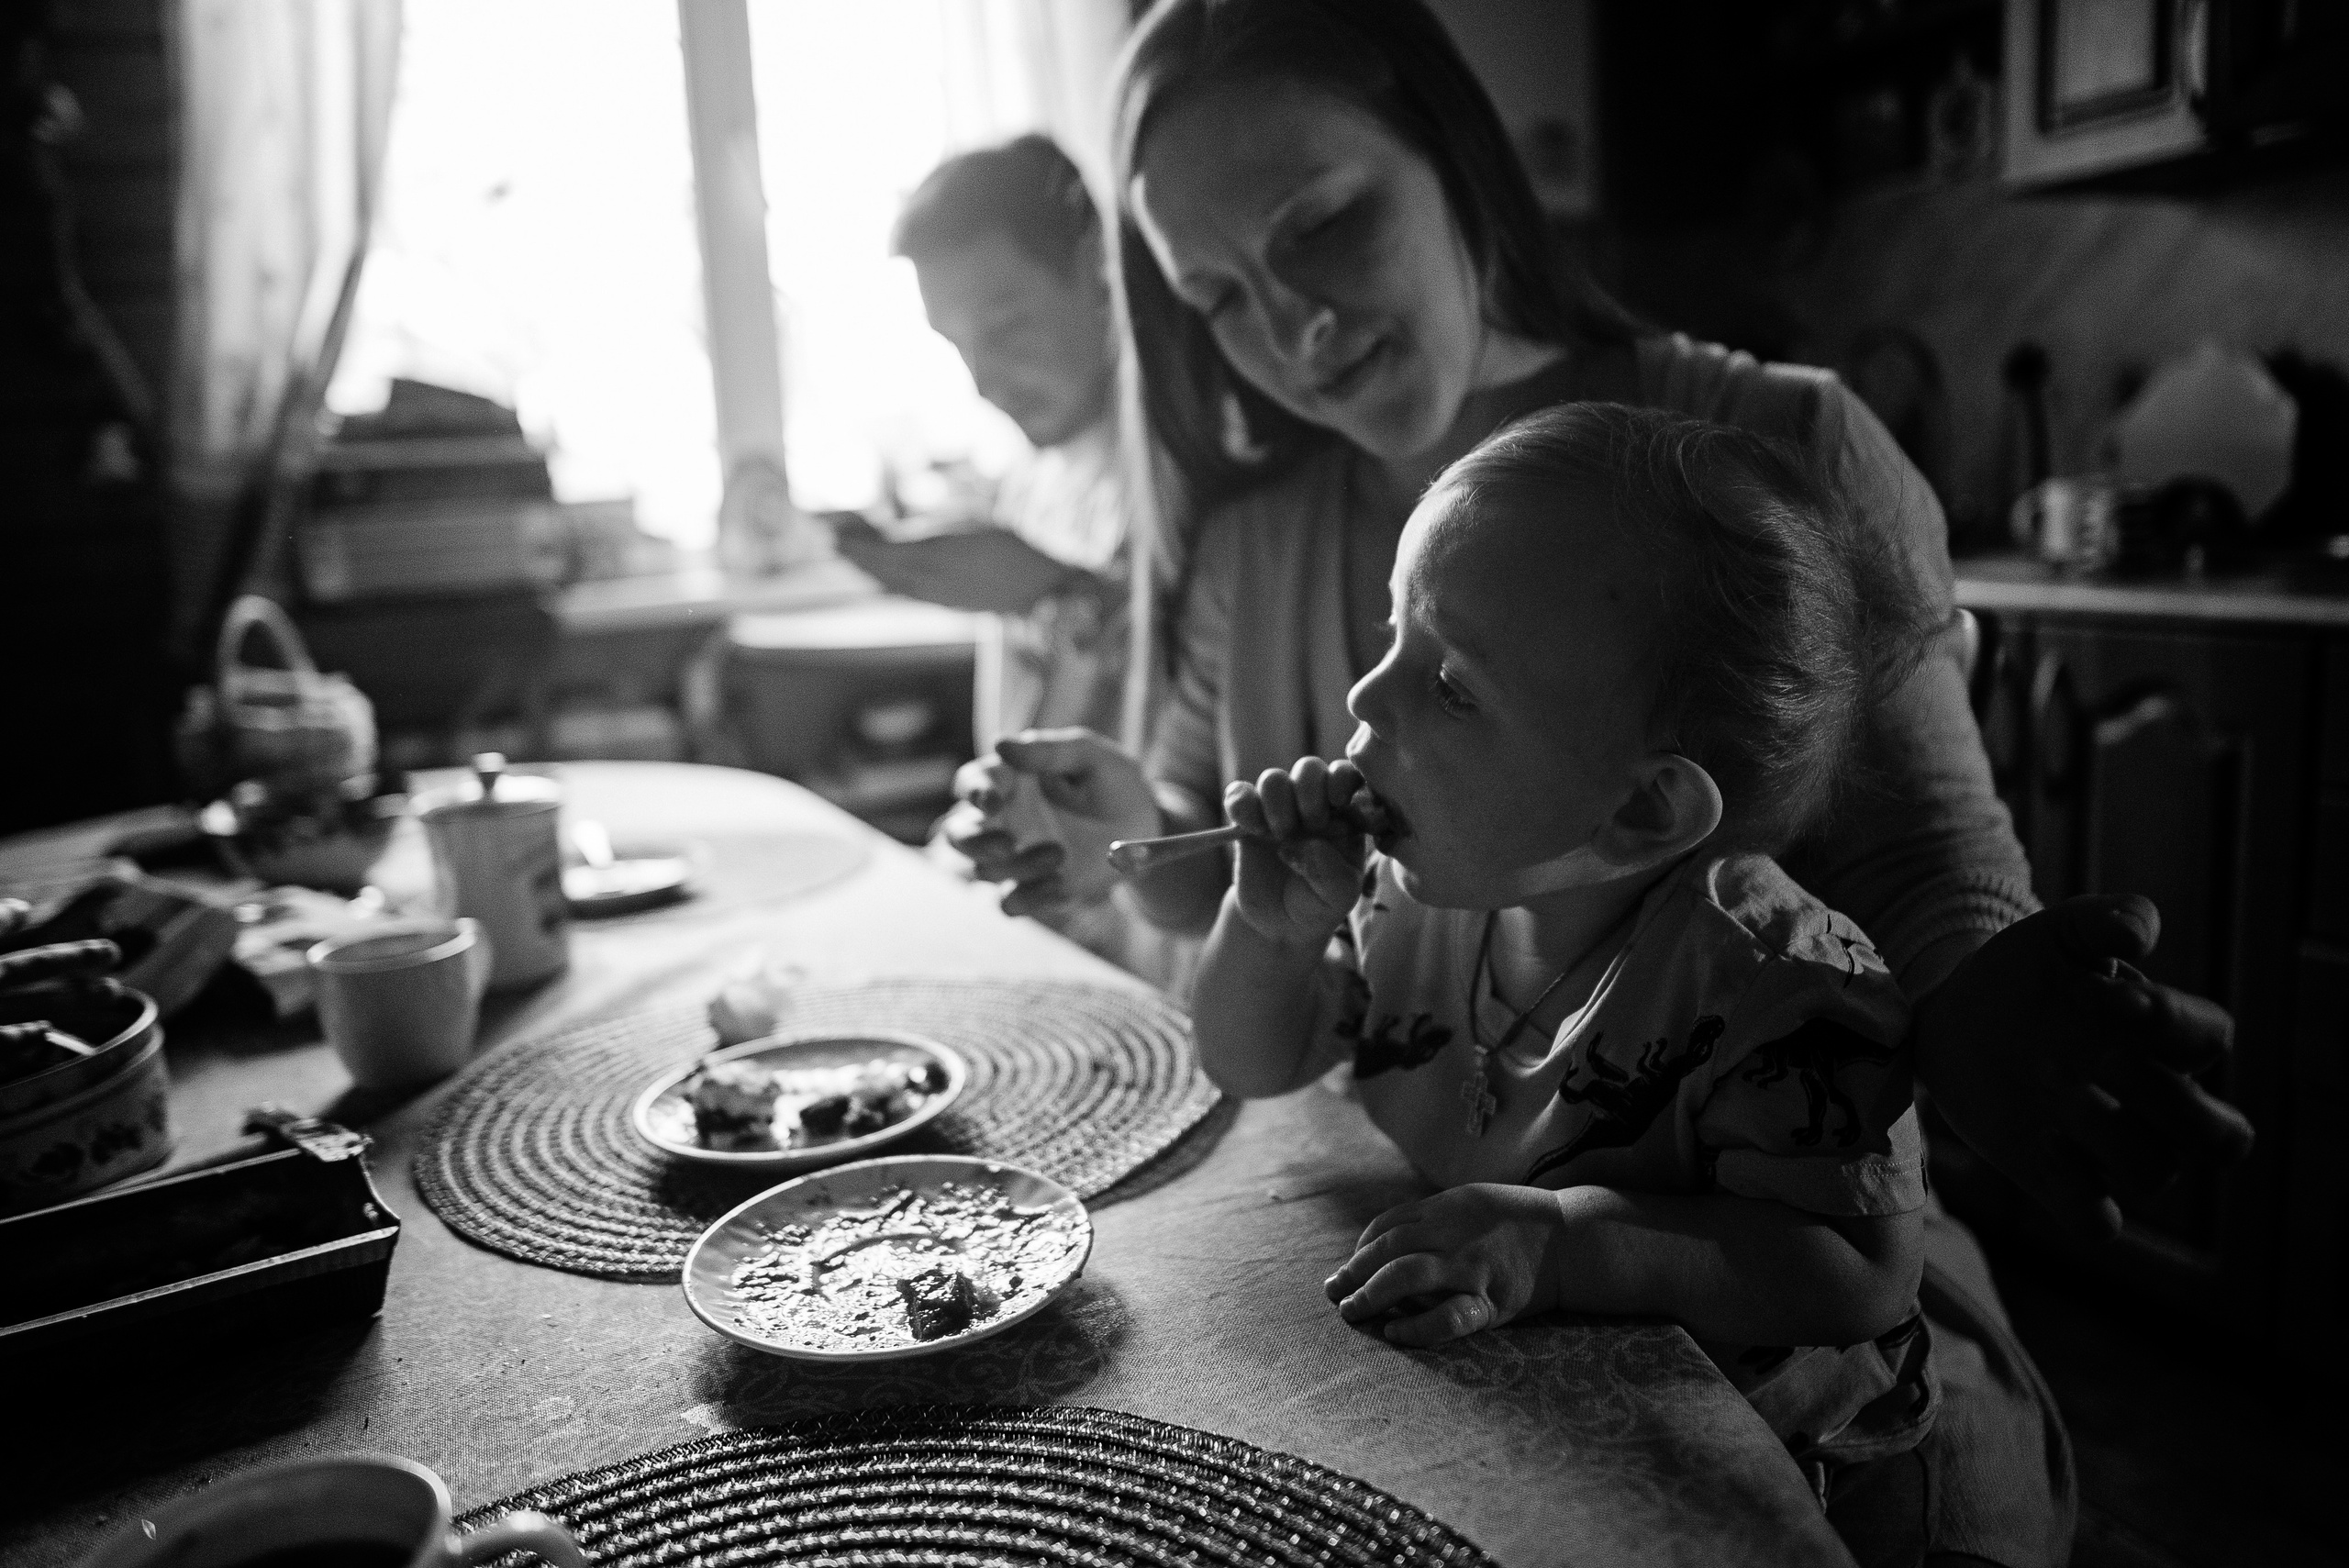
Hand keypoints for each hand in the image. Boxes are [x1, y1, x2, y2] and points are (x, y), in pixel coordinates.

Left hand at [836, 523, 1073, 614]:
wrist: (1046, 577)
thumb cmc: (1014, 536)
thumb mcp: (971, 515)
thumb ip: (933, 520)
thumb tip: (899, 518)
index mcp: (935, 554)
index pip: (881, 553)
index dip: (855, 544)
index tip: (831, 532)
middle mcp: (932, 581)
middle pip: (881, 572)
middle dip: (856, 557)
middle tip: (833, 542)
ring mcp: (942, 597)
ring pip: (894, 587)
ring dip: (870, 573)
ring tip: (851, 560)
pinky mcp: (952, 606)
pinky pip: (911, 597)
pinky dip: (890, 586)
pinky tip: (883, 583)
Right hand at [944, 729, 1158, 916]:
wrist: (1147, 830)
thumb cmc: (1114, 782)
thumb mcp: (1092, 756)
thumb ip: (1049, 750)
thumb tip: (999, 744)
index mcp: (1010, 781)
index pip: (972, 783)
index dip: (974, 792)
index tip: (992, 801)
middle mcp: (1003, 821)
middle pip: (957, 835)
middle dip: (972, 841)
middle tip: (1007, 843)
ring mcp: (1015, 858)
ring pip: (984, 871)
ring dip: (1017, 866)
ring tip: (1060, 853)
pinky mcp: (1033, 889)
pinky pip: (1009, 903)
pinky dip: (1030, 897)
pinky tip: (1062, 883)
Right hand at [1224, 757, 1369, 949]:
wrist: (1279, 925)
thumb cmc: (1318, 905)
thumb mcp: (1338, 896)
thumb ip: (1332, 871)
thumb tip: (1309, 843)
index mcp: (1343, 815)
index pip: (1347, 775)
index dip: (1342, 777)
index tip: (1338, 801)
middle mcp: (1311, 805)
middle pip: (1309, 768)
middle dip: (1309, 792)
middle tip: (1311, 824)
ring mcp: (1277, 810)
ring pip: (1273, 779)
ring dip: (1277, 803)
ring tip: (1280, 835)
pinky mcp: (1246, 820)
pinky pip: (1239, 795)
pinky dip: (1242, 805)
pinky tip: (1251, 830)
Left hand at [1324, 1184, 1568, 1346]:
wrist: (1571, 1240)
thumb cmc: (1514, 1222)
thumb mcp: (1470, 1202)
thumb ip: (1430, 1217)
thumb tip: (1381, 1242)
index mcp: (1446, 1207)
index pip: (1387, 1226)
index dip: (1361, 1249)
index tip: (1347, 1269)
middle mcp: (1453, 1233)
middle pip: (1389, 1248)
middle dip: (1355, 1272)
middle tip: (1334, 1293)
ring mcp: (1471, 1266)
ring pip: (1409, 1274)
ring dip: (1372, 1294)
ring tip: (1351, 1312)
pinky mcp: (1492, 1301)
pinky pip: (1450, 1316)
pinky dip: (1418, 1326)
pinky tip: (1395, 1333)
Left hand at [1915, 894, 2251, 1240]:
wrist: (1958, 1015)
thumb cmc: (2027, 971)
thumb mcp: (2059, 932)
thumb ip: (2106, 918)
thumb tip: (2143, 932)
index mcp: (2158, 1031)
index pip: (2213, 1038)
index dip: (2177, 1026)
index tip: (2119, 1000)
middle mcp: (2146, 1094)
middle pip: (2220, 1134)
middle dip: (2174, 1107)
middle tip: (2099, 1065)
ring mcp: (2104, 1141)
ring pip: (2159, 1174)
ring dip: (2115, 1142)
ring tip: (2058, 1099)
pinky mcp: (2056, 1176)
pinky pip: (2097, 1220)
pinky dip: (2081, 1201)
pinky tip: (2042, 1149)